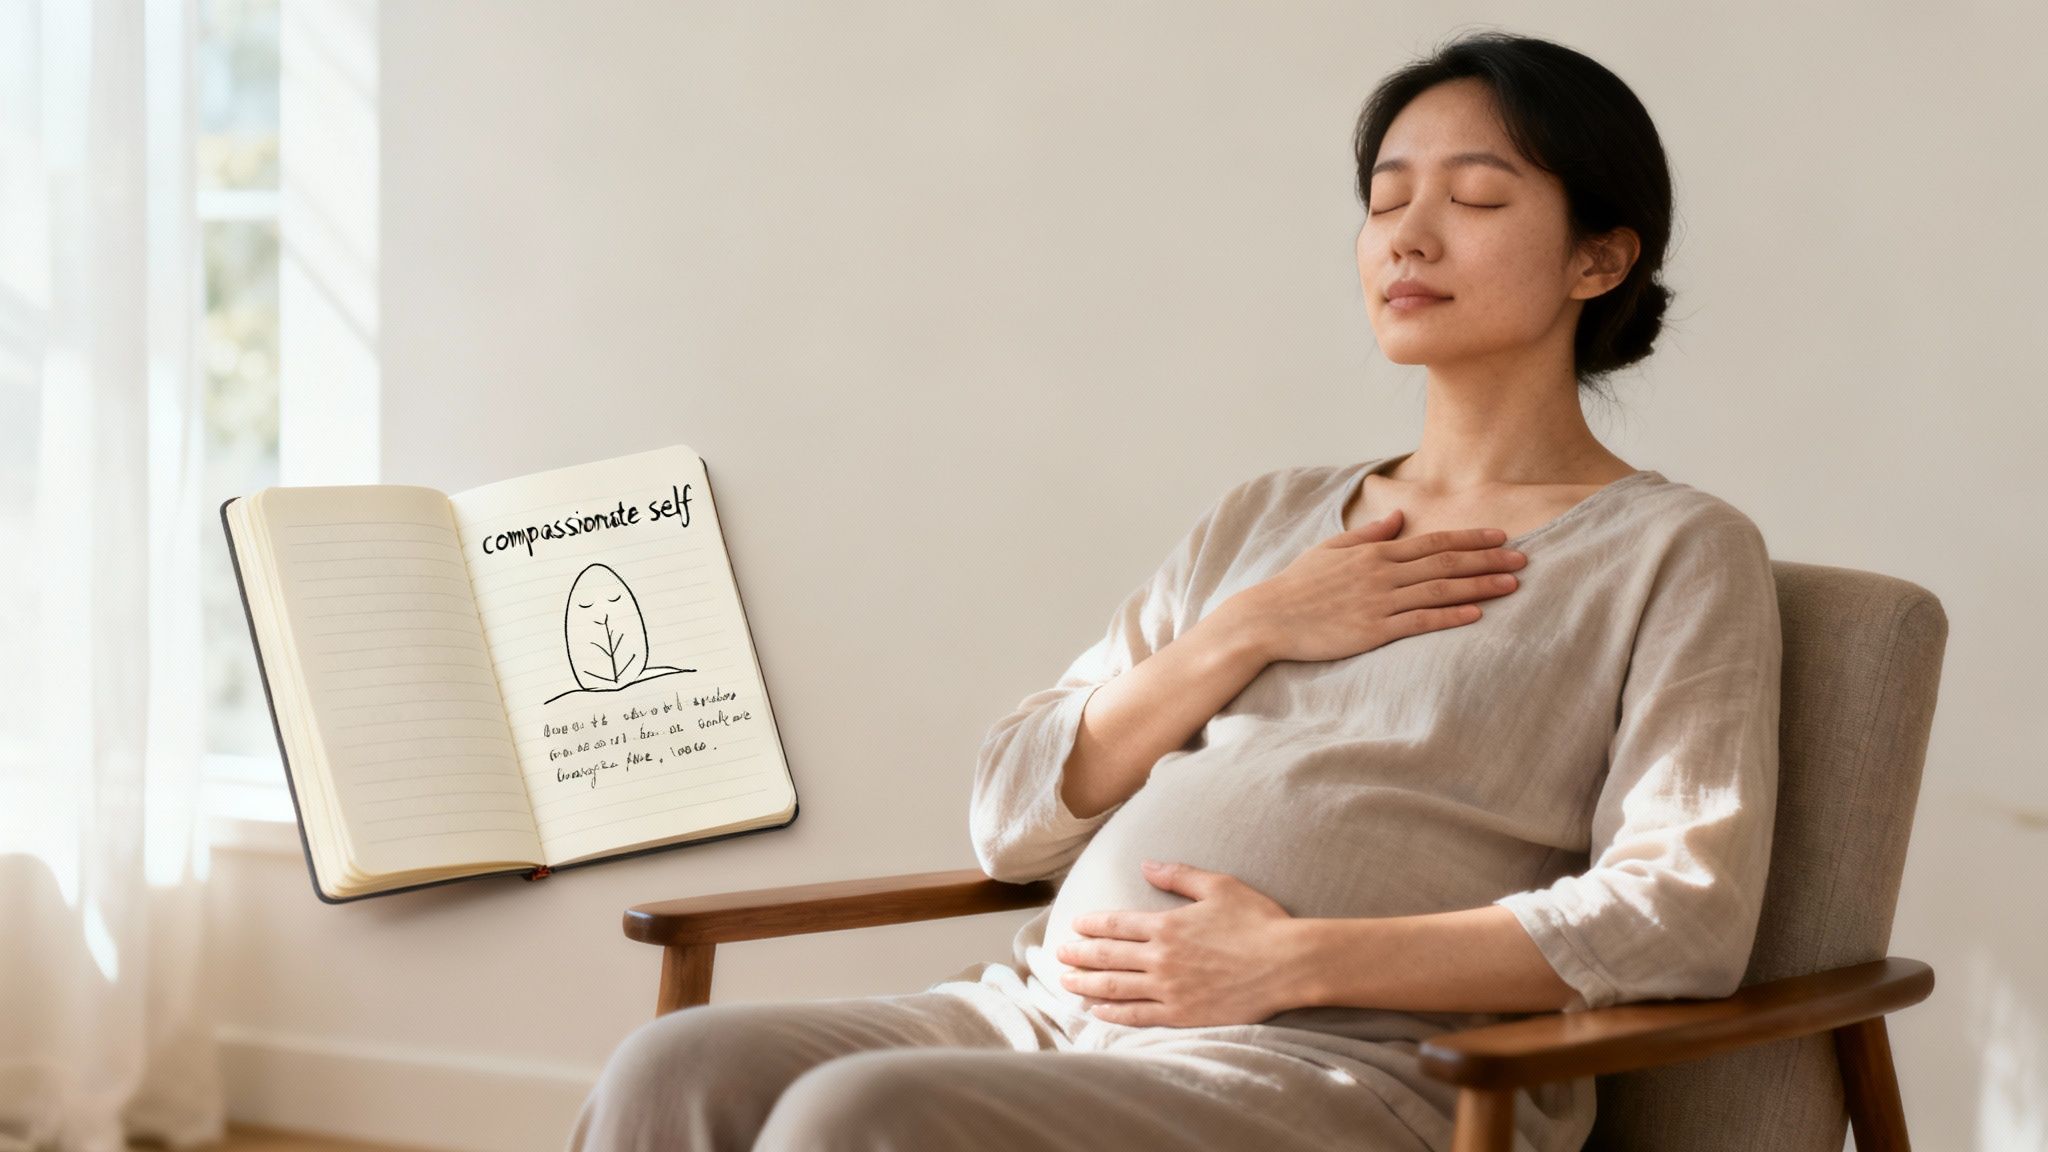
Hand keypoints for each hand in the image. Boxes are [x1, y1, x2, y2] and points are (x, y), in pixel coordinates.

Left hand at [1055, 860, 1306, 1027]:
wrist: (1287, 963)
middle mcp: (1160, 957)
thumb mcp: (1219, 886)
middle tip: (1058, 956)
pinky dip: (1113, 1013)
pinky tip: (1096, 1011)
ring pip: (1115, 987)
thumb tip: (1146, 865)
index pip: (1116, 924)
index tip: (1074, 926)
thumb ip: (1178, 876)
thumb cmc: (1257, 922)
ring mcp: (1169, 988)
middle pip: (1107, 957)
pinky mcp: (1182, 1014)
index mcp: (1167, 924)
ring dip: (1086, 984)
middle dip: (1078, 955)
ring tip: (1066, 983)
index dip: (1091, 925)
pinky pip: (1138, 1015)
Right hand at [1235, 508, 1526, 663]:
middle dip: (1488, 560)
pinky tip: (1476, 614)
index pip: (1432, 542)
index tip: (1501, 538)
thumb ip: (1369, 535)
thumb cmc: (1297, 585)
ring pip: (1440, 590)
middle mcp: (1382, 573)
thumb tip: (1400, 517)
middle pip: (1445, 563)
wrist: (1268, 617)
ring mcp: (1379, 602)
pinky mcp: (1373, 631)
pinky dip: (1449, 615)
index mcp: (1374, 552)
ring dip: (1480, 586)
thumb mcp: (1330, 549)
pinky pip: (1419, 621)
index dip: (1470, 540)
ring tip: (1512, 585)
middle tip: (1524, 559)